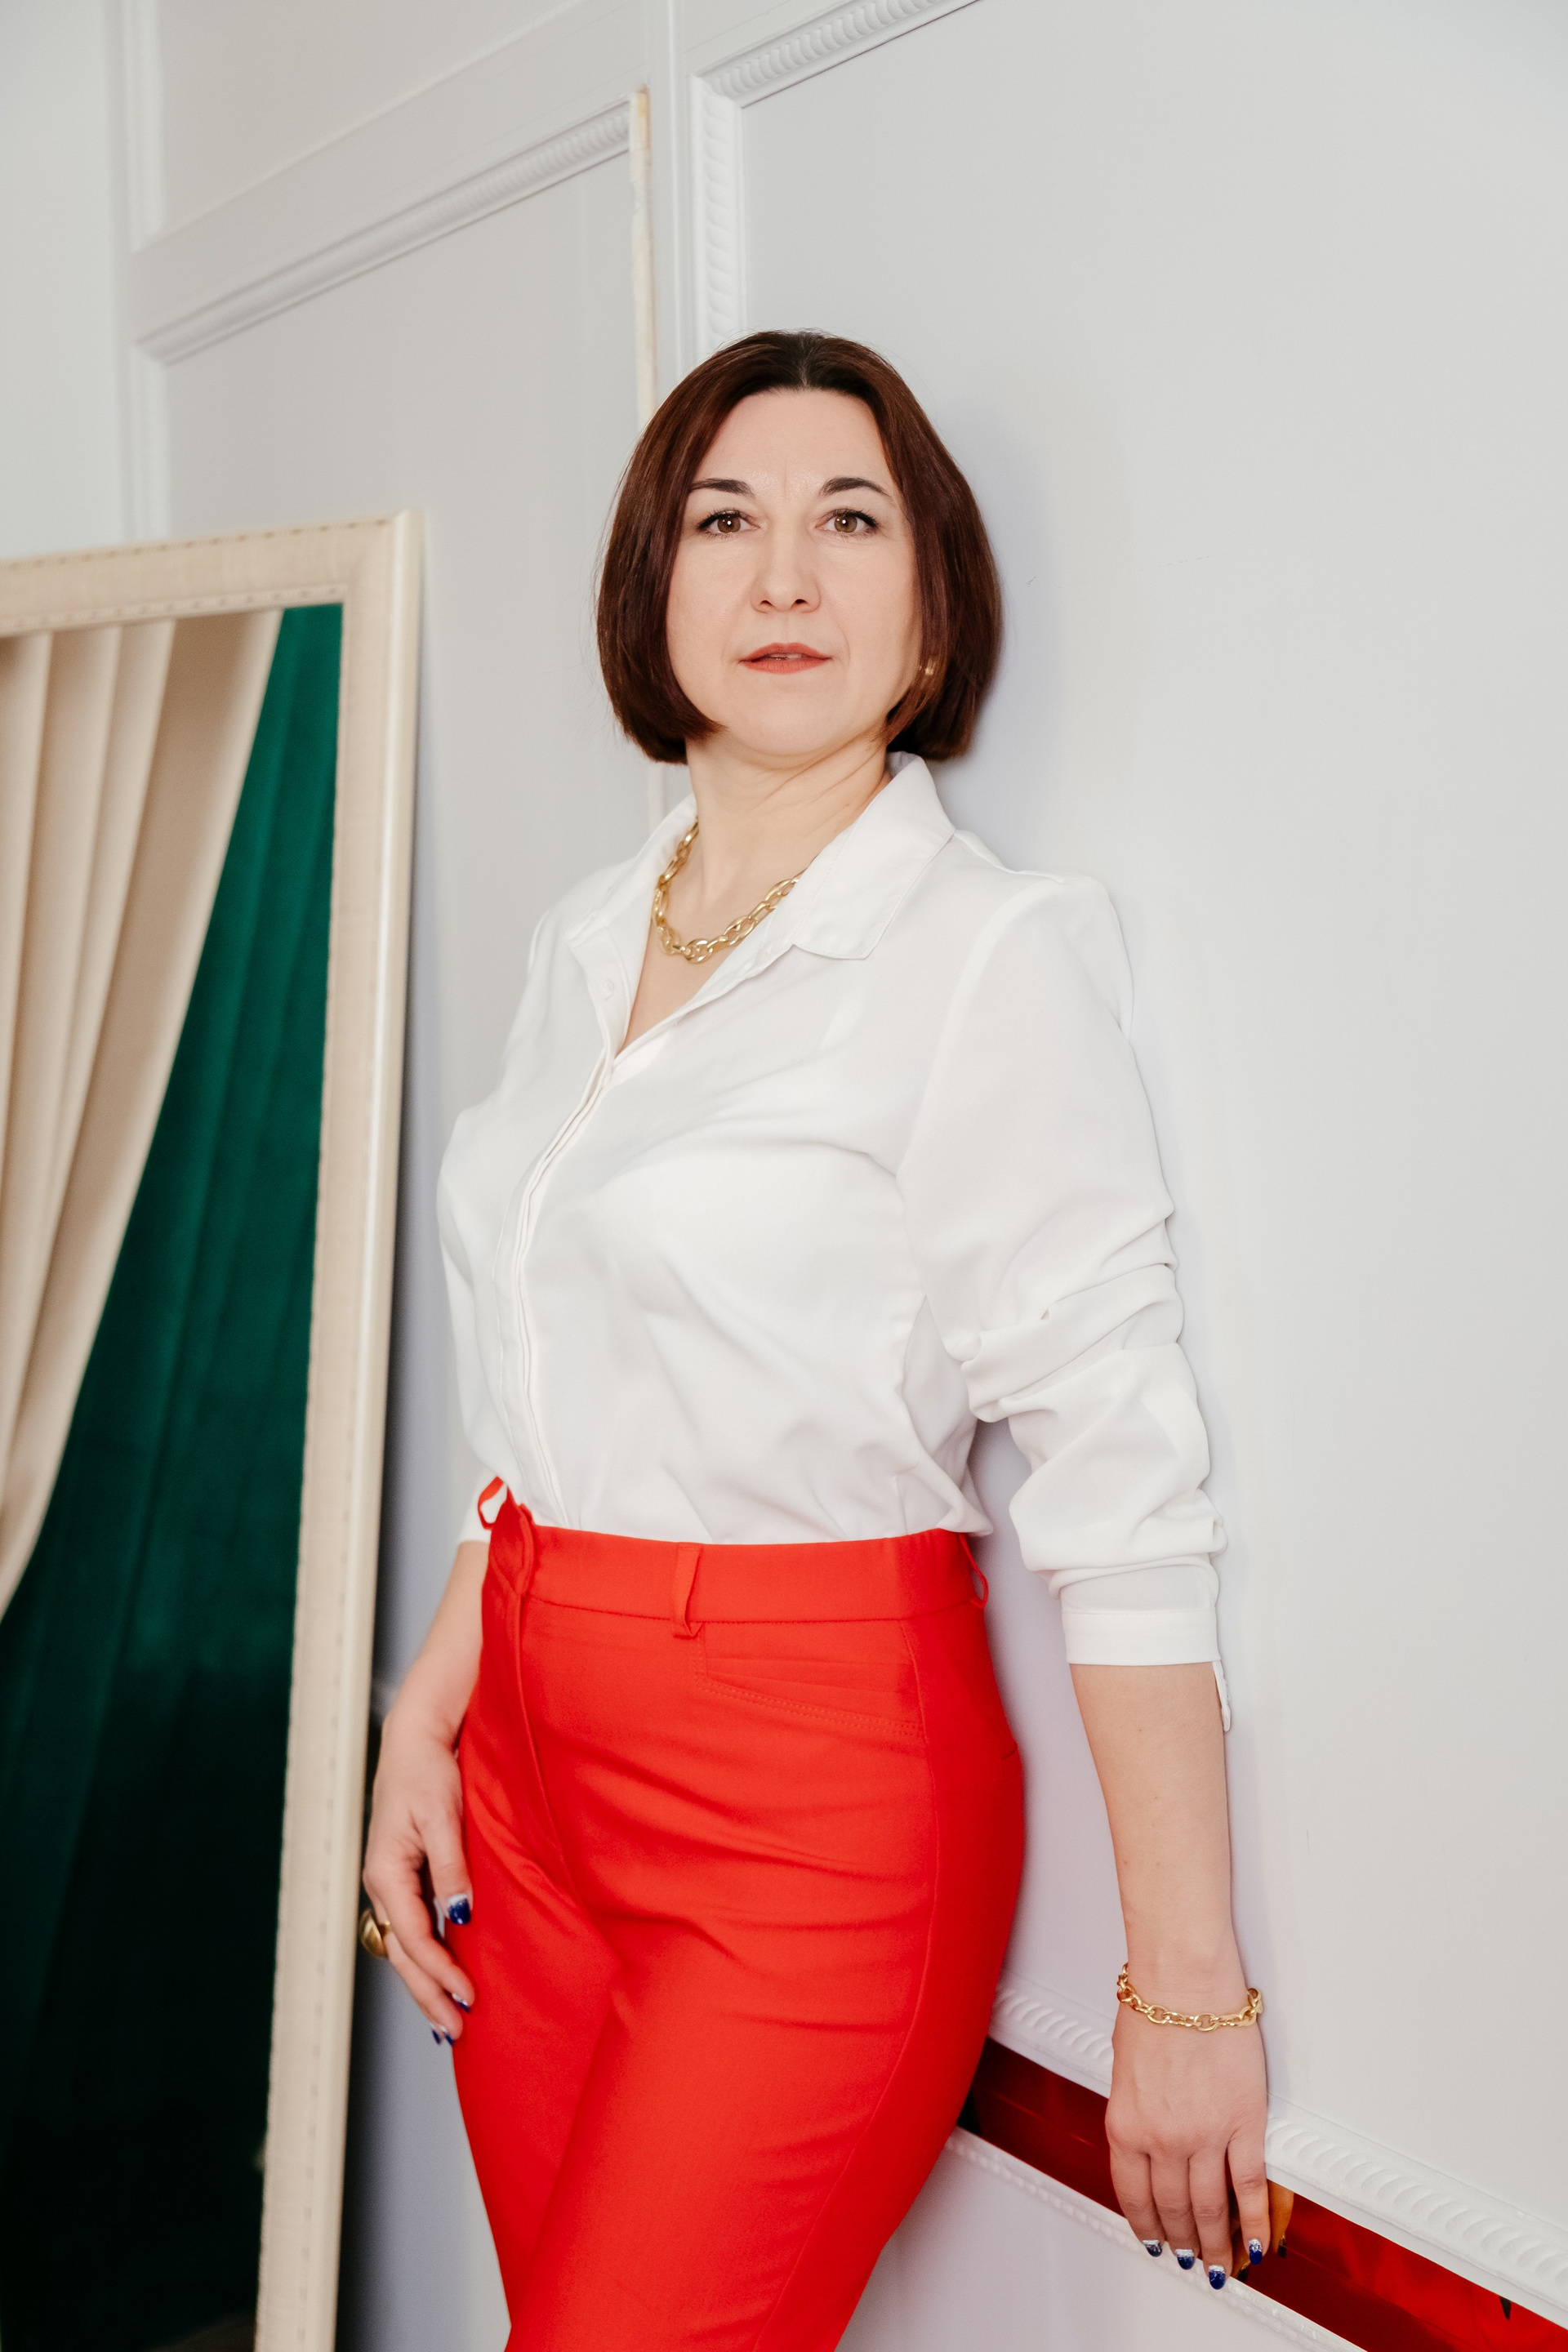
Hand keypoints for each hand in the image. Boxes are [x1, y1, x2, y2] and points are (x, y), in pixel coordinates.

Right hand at [362, 1701, 475, 2038]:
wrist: (415, 1740)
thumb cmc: (429, 1771)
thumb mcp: (444, 1817)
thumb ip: (450, 1868)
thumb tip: (458, 1917)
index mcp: (386, 1872)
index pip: (413, 1937)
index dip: (440, 1972)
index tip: (468, 1997)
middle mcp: (380, 1883)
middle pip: (402, 1954)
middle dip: (428, 1995)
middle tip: (455, 2031)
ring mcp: (388, 1882)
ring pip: (403, 1946)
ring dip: (425, 1983)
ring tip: (447, 2021)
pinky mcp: (401, 1877)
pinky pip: (409, 1929)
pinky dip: (424, 1957)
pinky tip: (440, 1975)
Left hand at [1104, 1970, 1268, 2284]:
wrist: (1183, 1981)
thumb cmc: (1152, 2009)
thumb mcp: (1125, 2072)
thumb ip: (1136, 2116)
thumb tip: (1148, 2148)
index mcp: (1125, 2127)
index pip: (1134, 2196)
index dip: (1148, 2227)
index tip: (1156, 2243)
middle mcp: (1162, 2140)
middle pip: (1174, 2209)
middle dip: (1183, 2242)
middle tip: (1192, 2260)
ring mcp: (1204, 2136)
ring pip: (1211, 2208)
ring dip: (1218, 2243)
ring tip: (1224, 2263)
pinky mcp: (1243, 2124)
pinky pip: (1249, 2186)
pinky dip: (1254, 2219)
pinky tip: (1256, 2240)